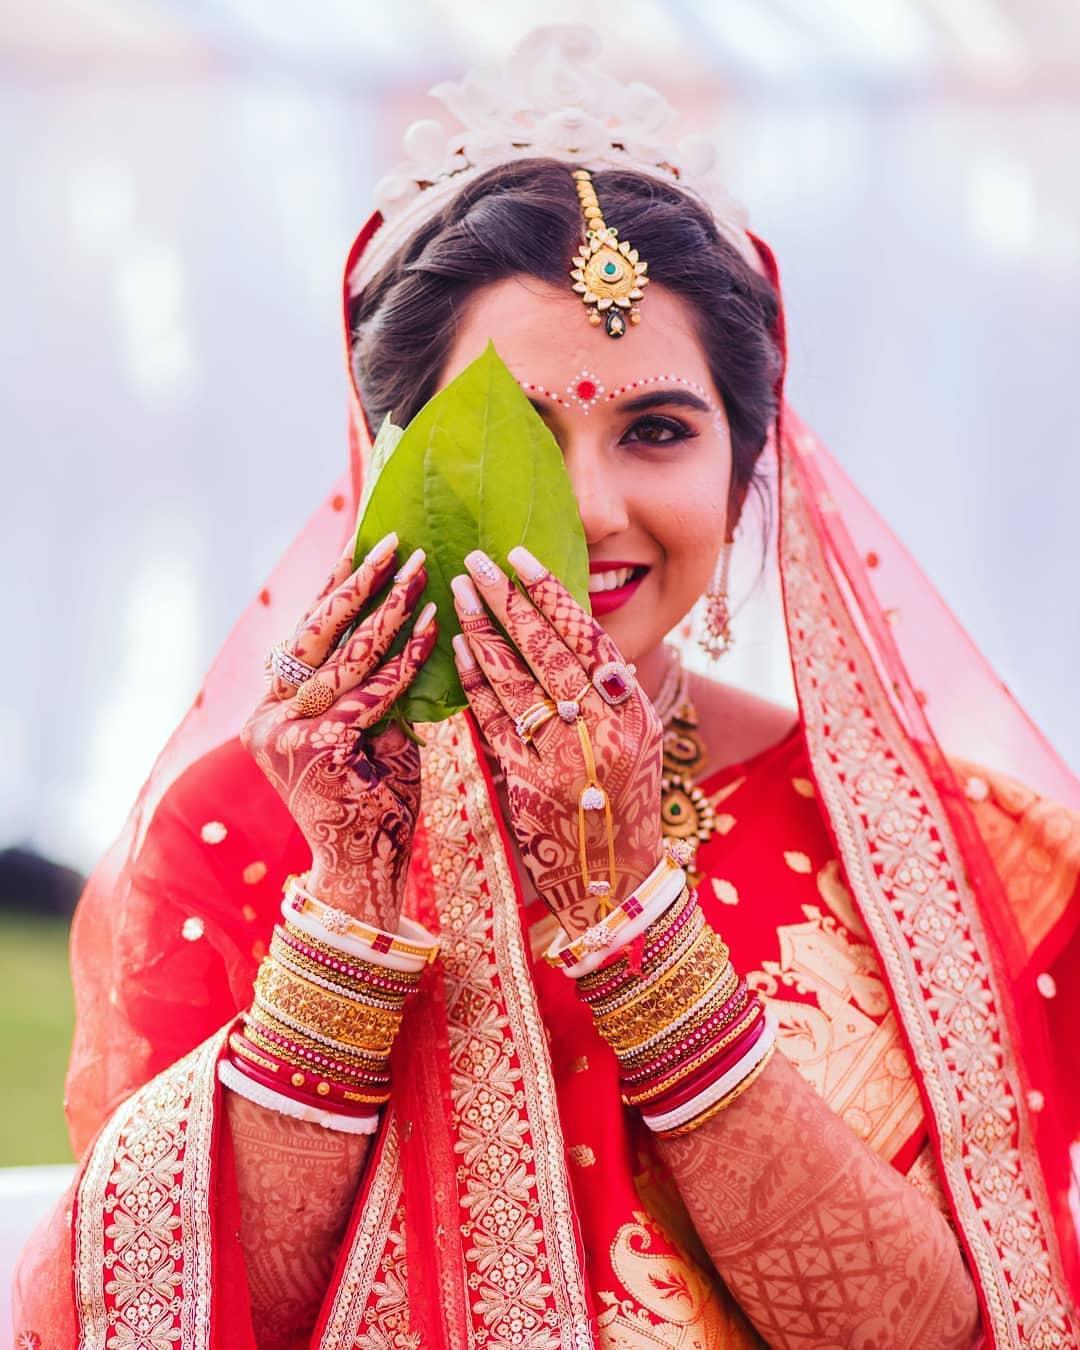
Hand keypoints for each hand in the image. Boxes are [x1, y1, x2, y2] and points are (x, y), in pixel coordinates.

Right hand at [242, 532, 436, 927]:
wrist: (367, 872)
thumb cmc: (378, 803)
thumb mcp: (372, 732)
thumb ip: (372, 687)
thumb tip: (404, 618)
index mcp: (272, 712)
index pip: (305, 636)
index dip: (335, 587)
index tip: (365, 543)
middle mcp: (267, 719)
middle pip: (316, 633)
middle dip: (359, 583)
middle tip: (396, 542)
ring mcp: (285, 733)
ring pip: (346, 656)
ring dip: (389, 608)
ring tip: (421, 569)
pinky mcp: (315, 747)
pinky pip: (373, 691)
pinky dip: (407, 657)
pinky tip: (433, 624)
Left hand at [450, 546, 662, 936]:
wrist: (614, 883)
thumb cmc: (622, 803)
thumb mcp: (634, 740)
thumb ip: (606, 690)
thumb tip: (563, 623)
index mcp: (635, 713)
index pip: (590, 638)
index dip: (552, 594)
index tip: (520, 556)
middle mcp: (604, 732)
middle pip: (549, 651)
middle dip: (509, 599)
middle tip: (476, 559)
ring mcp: (564, 759)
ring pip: (517, 680)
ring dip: (484, 630)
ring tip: (458, 590)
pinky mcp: (527, 785)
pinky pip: (494, 721)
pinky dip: (475, 680)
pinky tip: (458, 648)